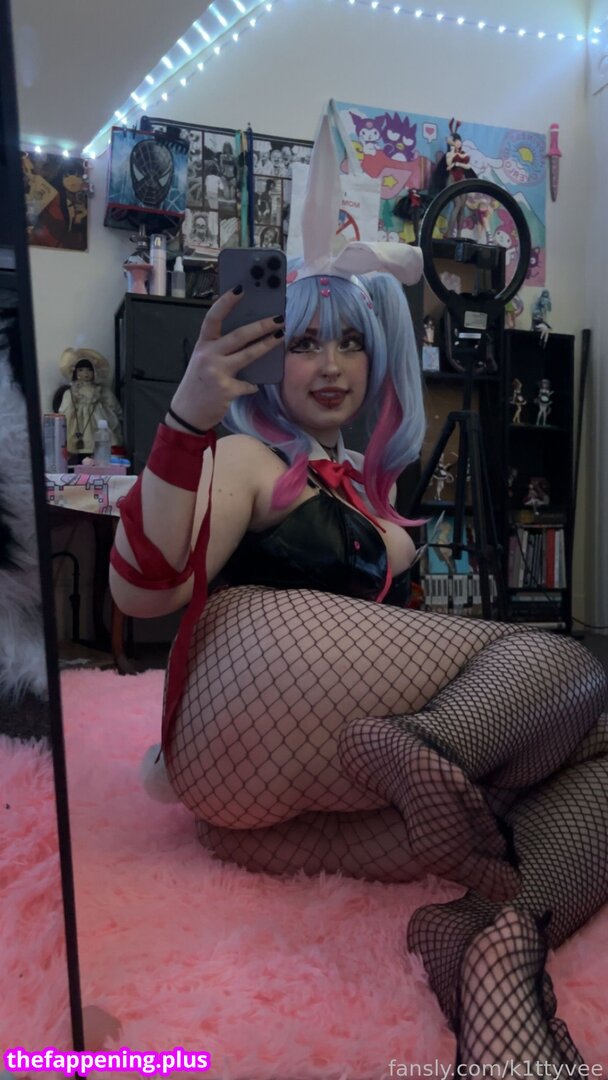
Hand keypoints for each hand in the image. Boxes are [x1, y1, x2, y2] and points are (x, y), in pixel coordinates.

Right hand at [168, 288, 282, 431]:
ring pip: (248, 355)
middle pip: (238, 335)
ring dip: (266, 345)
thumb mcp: (203, 362)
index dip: (226, 302)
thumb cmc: (198, 385)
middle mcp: (208, 355)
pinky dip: (252, 385)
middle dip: (261, 325)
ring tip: (280, 337)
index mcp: (202, 345)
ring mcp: (217, 372)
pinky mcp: (226, 389)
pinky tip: (254, 385)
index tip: (240, 289)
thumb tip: (248, 338)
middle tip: (278, 318)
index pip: (213, 318)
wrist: (187, 414)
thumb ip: (220, 350)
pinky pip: (248, 384)